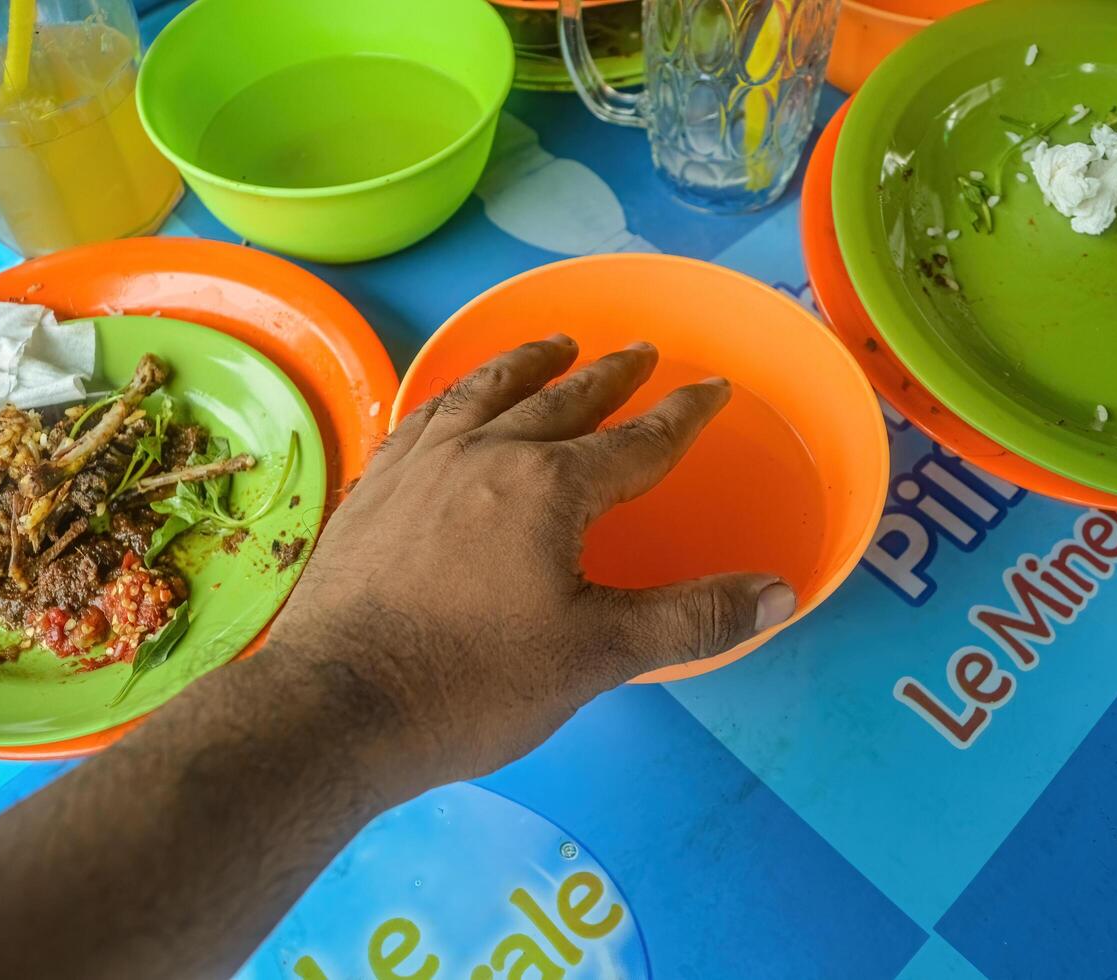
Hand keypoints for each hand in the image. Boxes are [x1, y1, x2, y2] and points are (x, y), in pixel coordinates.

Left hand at [267, 335, 795, 791]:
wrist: (336, 708)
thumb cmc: (472, 683)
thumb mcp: (596, 655)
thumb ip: (690, 619)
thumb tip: (781, 593)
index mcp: (549, 488)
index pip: (636, 441)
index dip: (682, 416)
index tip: (712, 387)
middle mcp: (485, 454)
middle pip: (562, 400)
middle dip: (610, 374)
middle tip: (641, 350)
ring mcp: (420, 465)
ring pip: (485, 392)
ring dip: (528, 364)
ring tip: (555, 345)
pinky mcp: (373, 488)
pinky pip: (424, 417)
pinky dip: (455, 396)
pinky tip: (455, 402)